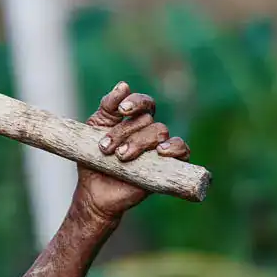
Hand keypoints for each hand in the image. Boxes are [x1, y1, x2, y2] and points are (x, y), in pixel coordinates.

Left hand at [75, 81, 190, 220]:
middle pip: (147, 120)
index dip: (136, 101)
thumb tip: (123, 85)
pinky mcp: (167, 166)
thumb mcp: (95, 127)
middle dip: (124, 132)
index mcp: (133, 120)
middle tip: (105, 148)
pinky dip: (174, 148)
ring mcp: (159, 149)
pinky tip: (160, 152)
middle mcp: (148, 132)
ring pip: (160, 132)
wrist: (93, 191)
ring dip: (139, 142)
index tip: (122, 109)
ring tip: (121, 156)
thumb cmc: (93, 157)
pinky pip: (182, 150)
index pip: (144, 103)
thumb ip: (108, 106)